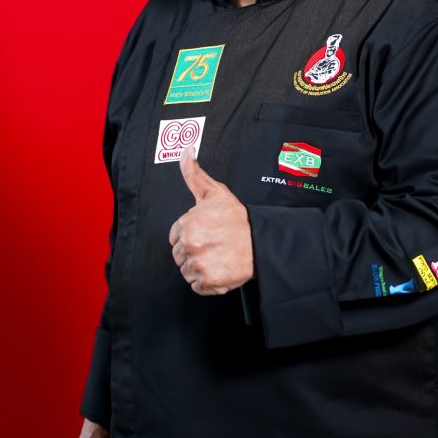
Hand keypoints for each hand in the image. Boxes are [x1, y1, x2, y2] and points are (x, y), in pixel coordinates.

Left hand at [169, 147, 254, 294]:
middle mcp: (190, 245)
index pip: (175, 237)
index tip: (206, 233)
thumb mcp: (214, 192)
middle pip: (179, 255)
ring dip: (199, 267)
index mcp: (186, 224)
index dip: (190, 235)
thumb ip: (194, 174)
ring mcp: (199, 265)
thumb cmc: (238, 218)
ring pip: (187, 271)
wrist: (262, 242)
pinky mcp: (209, 282)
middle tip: (214, 244)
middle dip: (194, 251)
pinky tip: (220, 268)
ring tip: (218, 255)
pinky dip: (206, 282)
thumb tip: (185, 151)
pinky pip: (197, 286)